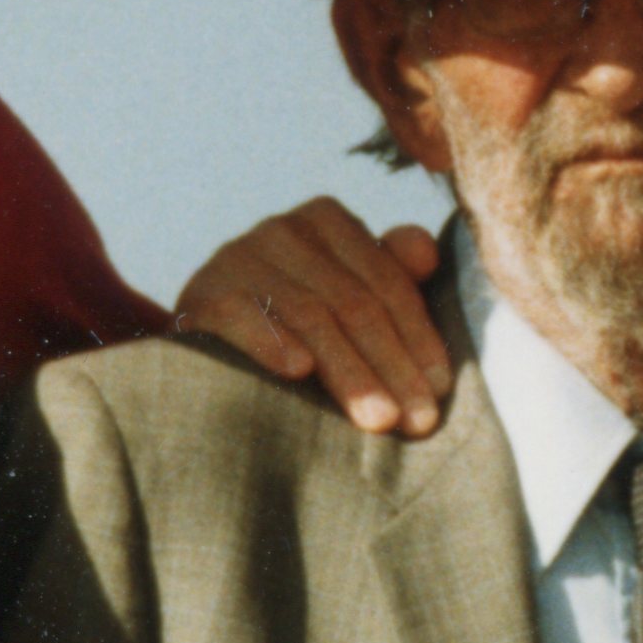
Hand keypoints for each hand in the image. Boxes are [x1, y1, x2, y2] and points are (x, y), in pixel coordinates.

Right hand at [173, 197, 450, 435]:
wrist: (207, 344)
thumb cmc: (295, 326)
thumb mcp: (349, 298)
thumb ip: (392, 275)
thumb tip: (427, 254)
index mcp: (328, 222)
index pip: (386, 282)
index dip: (418, 337)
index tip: (440, 390)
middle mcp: (284, 229)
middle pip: (353, 302)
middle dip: (391, 365)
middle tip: (417, 420)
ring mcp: (238, 256)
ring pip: (310, 315)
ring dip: (349, 371)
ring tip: (377, 419)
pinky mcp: (202, 293)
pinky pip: (242, 315)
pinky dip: (272, 342)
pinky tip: (299, 372)